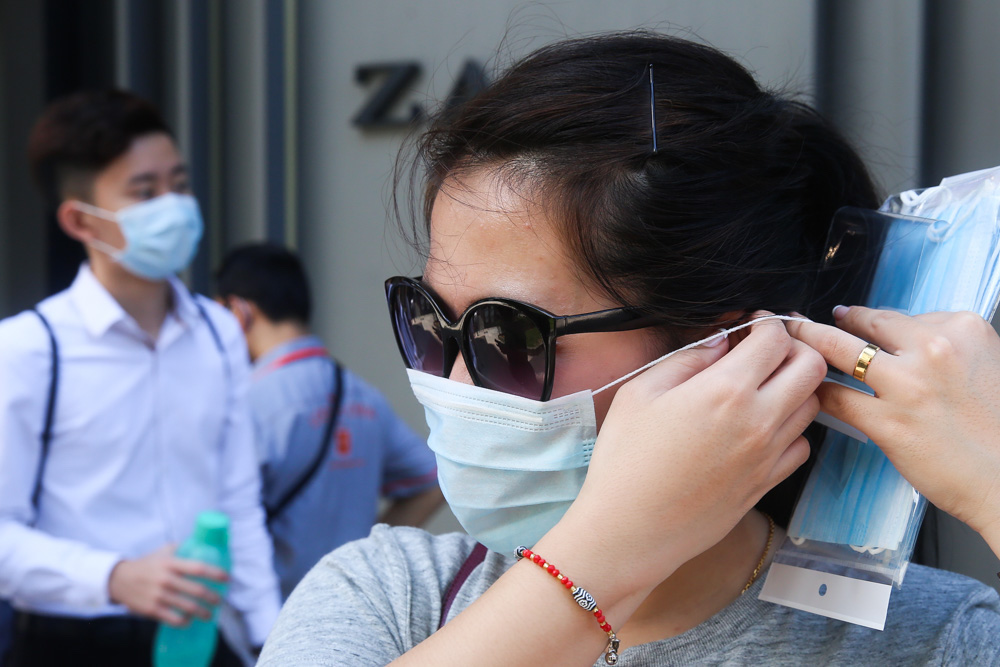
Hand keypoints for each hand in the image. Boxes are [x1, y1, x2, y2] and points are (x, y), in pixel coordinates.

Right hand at [107, 544, 227, 625]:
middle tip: (220, 601)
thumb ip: (181, 549)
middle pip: (197, 590)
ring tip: (210, 615)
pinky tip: (190, 621)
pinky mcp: (152, 609)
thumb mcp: (162, 552)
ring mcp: (159, 595)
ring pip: (188, 607)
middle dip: (213, 598)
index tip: (227, 578)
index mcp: (171, 563)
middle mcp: (166, 579)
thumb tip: (201, 544)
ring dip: (203, 613)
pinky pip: (173, 619)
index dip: (216, 574)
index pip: (199, 568)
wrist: (118, 579)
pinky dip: (184, 622)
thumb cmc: (146, 564)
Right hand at [545, 312, 824, 596]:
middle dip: (793, 347)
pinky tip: (759, 428)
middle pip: (811, 367)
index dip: (765, 321)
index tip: (749, 324)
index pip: (775, 338)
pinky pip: (801, 446)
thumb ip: (687, 358)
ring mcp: (768, 456)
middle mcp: (758, 421)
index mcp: (725, 390)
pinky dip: (789, 429)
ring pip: (811, 405)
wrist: (628, 531)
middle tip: (763, 350)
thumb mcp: (640, 392)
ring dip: (793, 386)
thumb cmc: (625, 460)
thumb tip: (720, 342)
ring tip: (760, 386)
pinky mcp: (766, 484)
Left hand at [786, 306, 999, 546]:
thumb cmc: (994, 427)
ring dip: (806, 343)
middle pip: (864, 325)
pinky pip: (836, 397)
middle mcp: (934, 349)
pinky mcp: (890, 422)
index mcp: (963, 329)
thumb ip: (940, 346)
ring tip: (786, 340)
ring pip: (839, 351)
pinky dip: (815, 391)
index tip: (842, 317)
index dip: (862, 319)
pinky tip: (800, 390)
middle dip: (824, 322)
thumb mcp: (982, 364)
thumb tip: (893, 338)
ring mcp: (909, 385)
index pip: (897, 315)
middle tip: (795, 319)